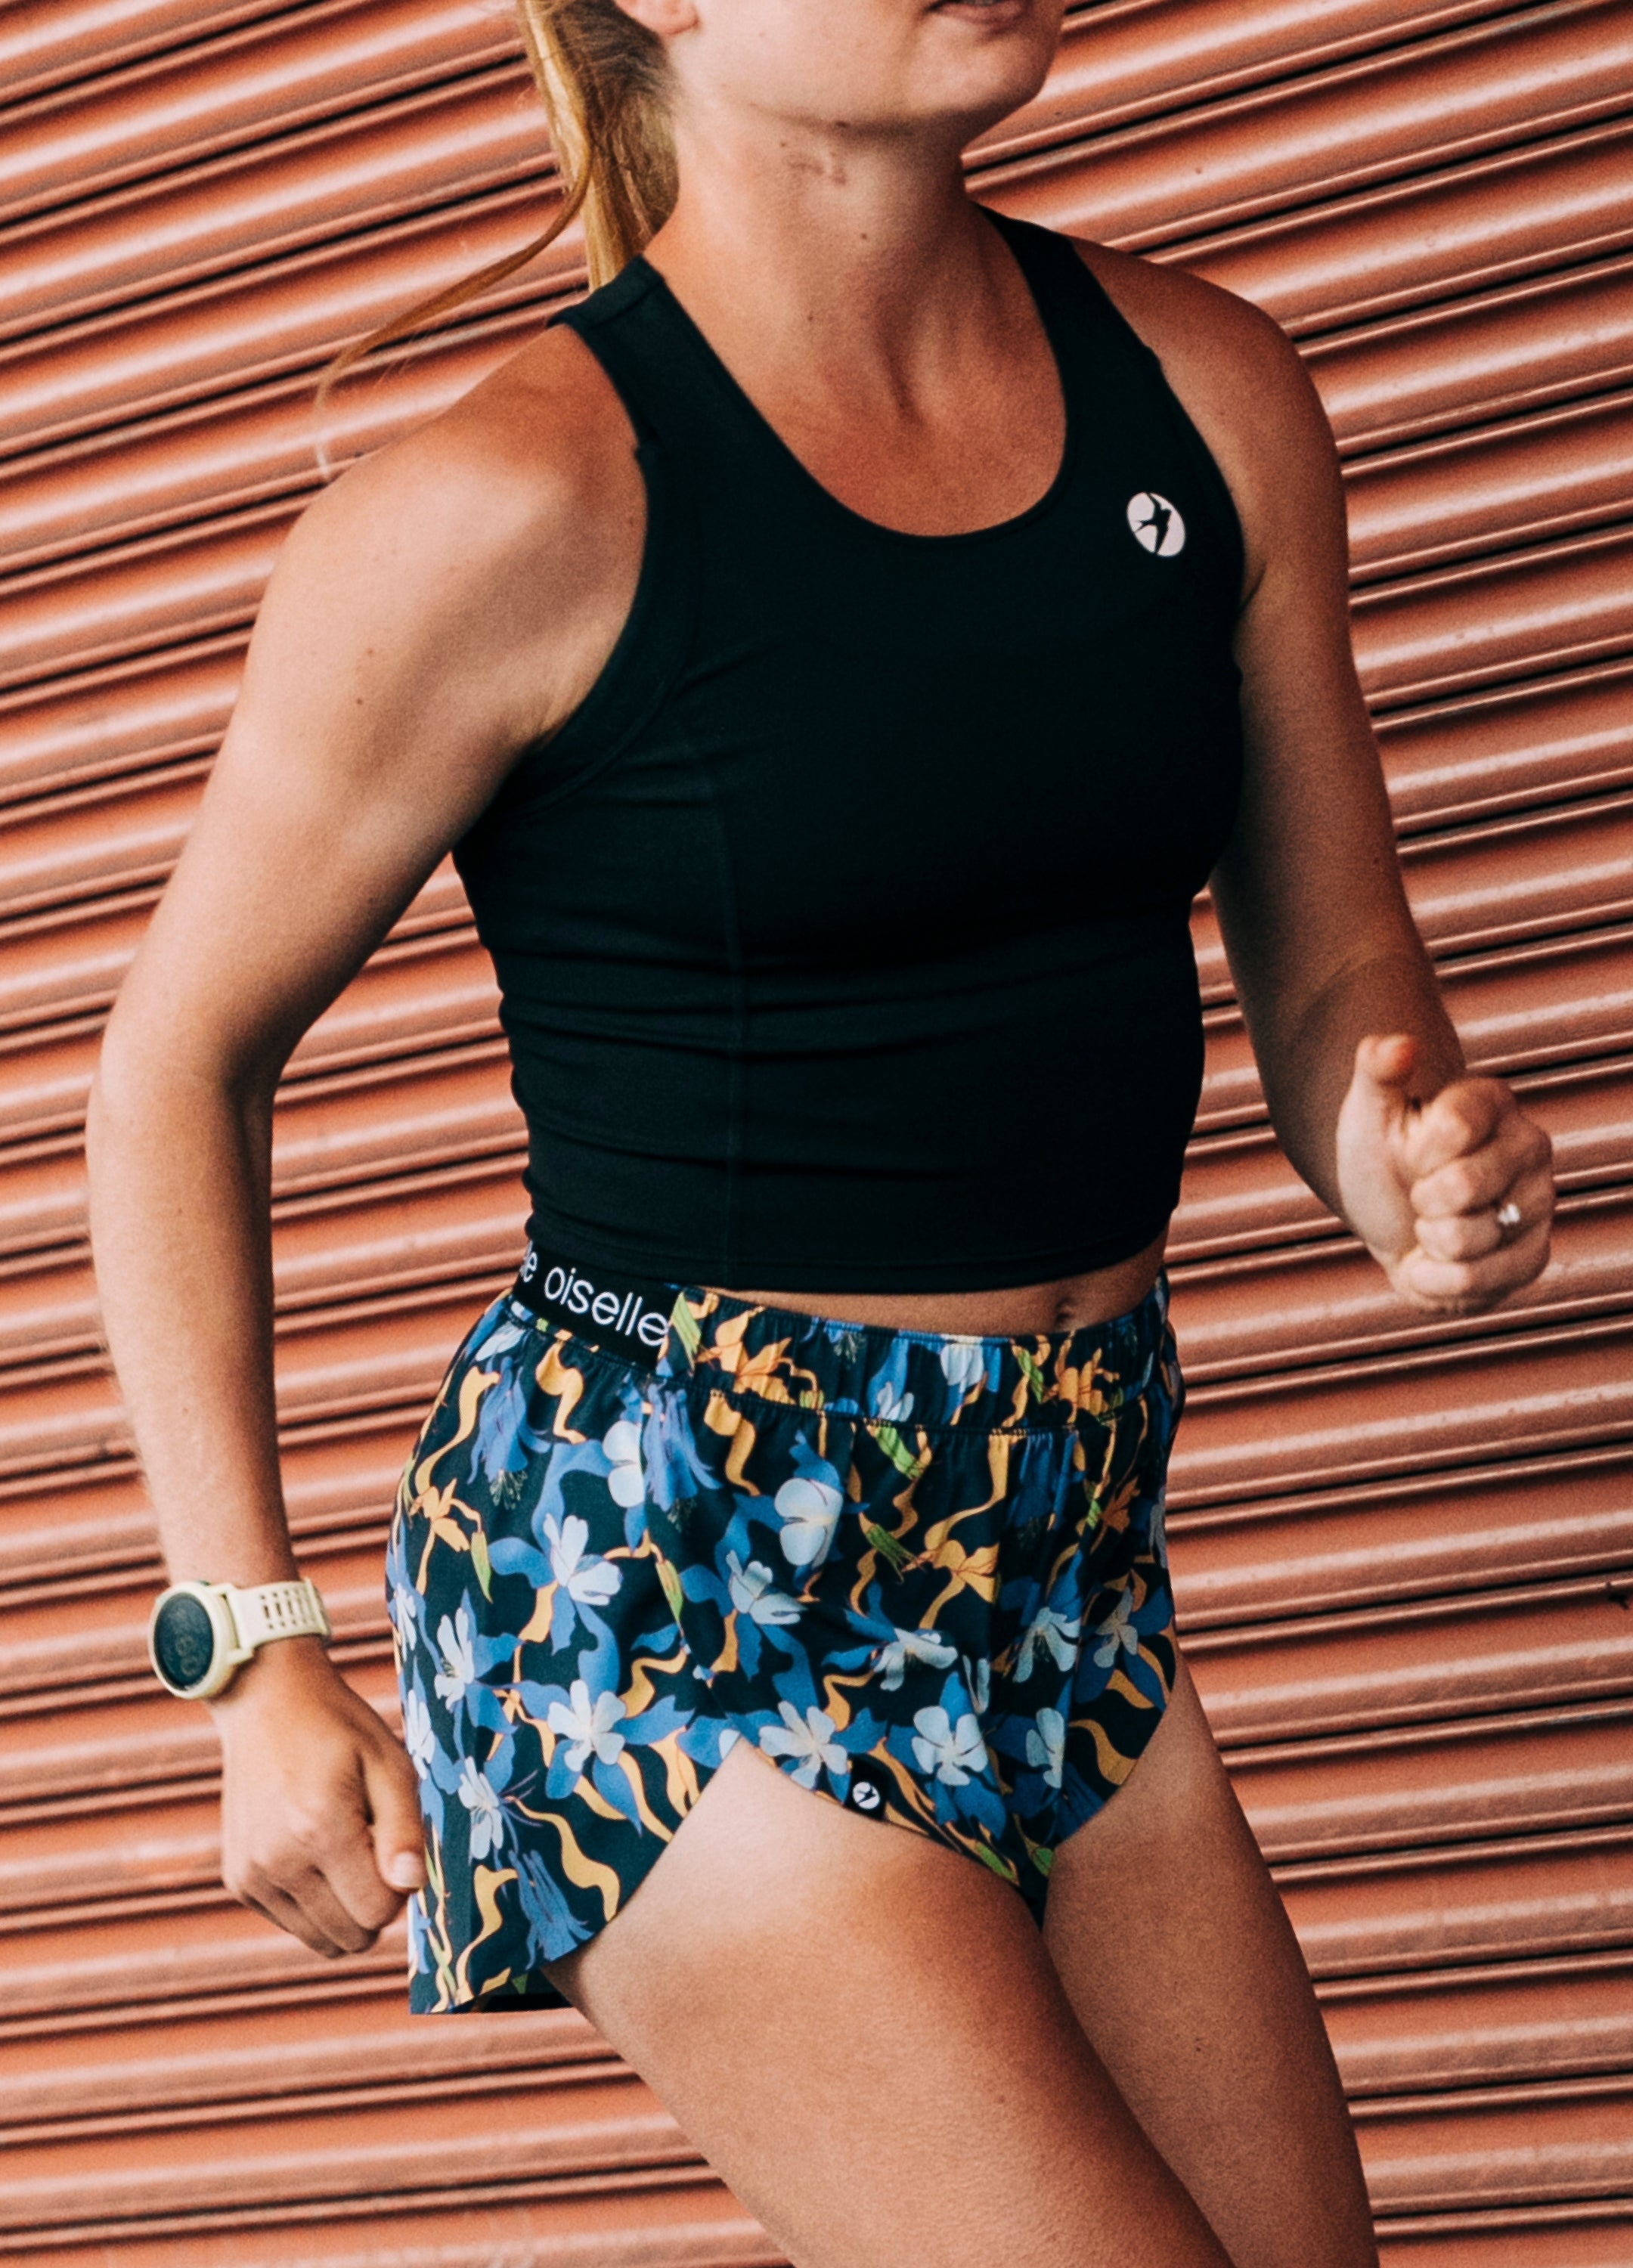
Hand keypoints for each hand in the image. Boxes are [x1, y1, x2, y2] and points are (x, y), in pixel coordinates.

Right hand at [213, 1635, 425, 1957]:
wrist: (267, 1702)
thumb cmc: (339, 1730)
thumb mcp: (389, 1763)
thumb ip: (404, 1829)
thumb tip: (411, 1887)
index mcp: (320, 1829)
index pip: (378, 1911)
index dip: (399, 1886)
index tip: (393, 1842)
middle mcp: (278, 1862)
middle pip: (351, 1935)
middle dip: (374, 1901)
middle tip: (370, 1843)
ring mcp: (251, 1876)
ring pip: (322, 1938)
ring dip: (343, 1906)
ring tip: (341, 1845)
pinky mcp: (238, 1881)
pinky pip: (293, 1923)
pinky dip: (313, 1901)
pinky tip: (312, 1849)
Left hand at [1335, 1034, 1553, 1313]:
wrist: (1390, 1213)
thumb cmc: (1384, 1155)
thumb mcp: (1369, 1110)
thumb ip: (1377, 1070)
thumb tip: (1396, 1045)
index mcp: (1493, 1101)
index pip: (1454, 1127)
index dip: (1416, 1151)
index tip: (1411, 1150)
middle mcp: (1530, 1147)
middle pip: (1461, 1188)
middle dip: (1420, 1199)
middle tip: (1421, 1191)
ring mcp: (1538, 1204)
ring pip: (1466, 1240)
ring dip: (1427, 1241)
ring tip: (1432, 1223)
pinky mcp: (1533, 1257)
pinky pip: (1476, 1282)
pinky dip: (1436, 1279)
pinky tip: (1436, 1259)